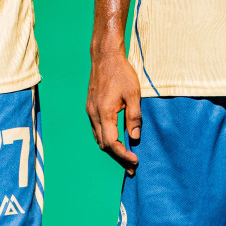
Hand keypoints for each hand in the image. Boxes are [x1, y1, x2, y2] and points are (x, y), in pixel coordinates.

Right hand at [87, 37, 141, 173]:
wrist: (105, 57)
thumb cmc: (121, 73)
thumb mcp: (133, 93)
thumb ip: (134, 116)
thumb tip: (135, 136)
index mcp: (104, 113)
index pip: (112, 143)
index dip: (123, 154)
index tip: (135, 161)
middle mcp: (93, 115)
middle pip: (104, 144)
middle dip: (118, 157)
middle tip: (132, 167)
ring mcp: (90, 112)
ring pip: (98, 138)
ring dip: (112, 149)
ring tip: (126, 157)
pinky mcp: (91, 108)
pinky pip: (97, 129)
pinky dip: (106, 139)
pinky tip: (116, 141)